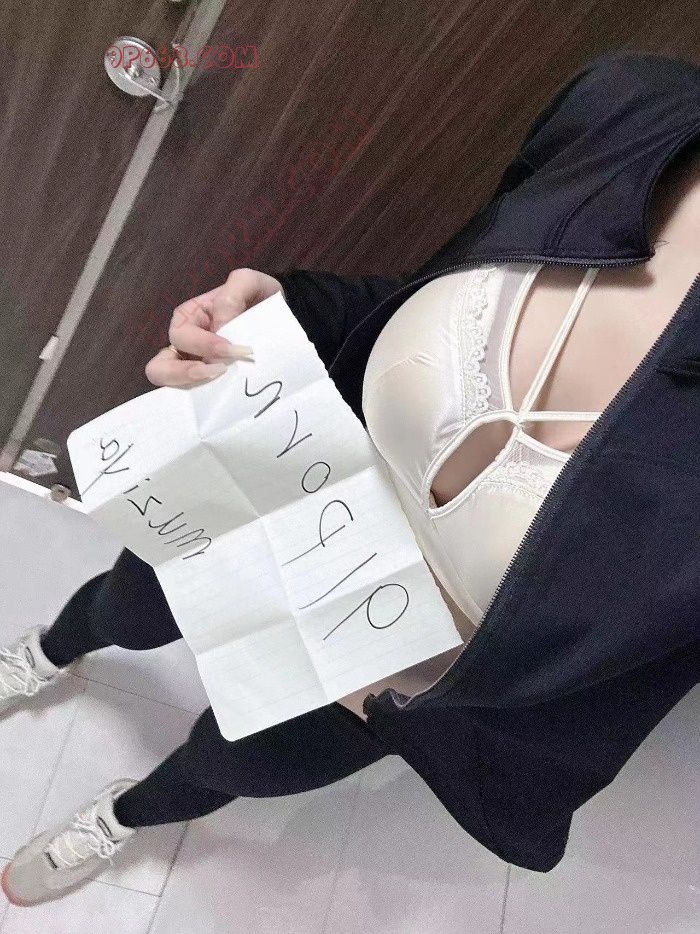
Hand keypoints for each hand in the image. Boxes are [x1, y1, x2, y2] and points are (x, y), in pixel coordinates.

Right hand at [145, 267, 283, 387]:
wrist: (281, 319)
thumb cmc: (258, 299)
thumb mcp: (249, 283)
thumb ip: (232, 294)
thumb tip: (220, 325)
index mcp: (188, 318)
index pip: (180, 335)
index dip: (203, 344)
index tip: (231, 348)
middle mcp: (185, 345)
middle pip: (162, 366)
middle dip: (187, 371)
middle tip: (220, 371)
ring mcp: (195, 367)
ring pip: (170, 385)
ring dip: (191, 387)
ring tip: (220, 383)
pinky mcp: (210, 384)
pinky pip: (196, 397)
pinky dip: (204, 400)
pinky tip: (224, 397)